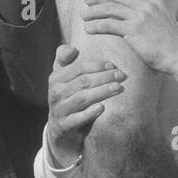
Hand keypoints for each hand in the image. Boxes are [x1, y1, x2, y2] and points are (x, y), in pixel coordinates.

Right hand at [48, 43, 124, 166]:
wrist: (59, 129)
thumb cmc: (67, 98)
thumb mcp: (63, 78)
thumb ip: (65, 60)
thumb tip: (73, 48)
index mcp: (56, 78)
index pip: (78, 68)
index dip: (97, 65)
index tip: (114, 65)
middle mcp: (55, 93)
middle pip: (82, 82)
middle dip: (104, 77)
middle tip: (122, 76)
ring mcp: (59, 110)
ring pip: (82, 98)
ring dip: (101, 92)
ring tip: (118, 88)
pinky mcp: (64, 126)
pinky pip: (77, 119)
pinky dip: (89, 113)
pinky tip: (102, 108)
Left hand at [81, 0, 177, 82]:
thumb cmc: (174, 44)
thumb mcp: (168, 22)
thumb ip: (157, 15)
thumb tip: (151, 15)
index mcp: (156, 2)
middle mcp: (147, 5)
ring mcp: (140, 16)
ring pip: (110, 8)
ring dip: (94, 11)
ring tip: (84, 15)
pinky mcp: (133, 30)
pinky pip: (109, 24)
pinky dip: (96, 25)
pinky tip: (89, 29)